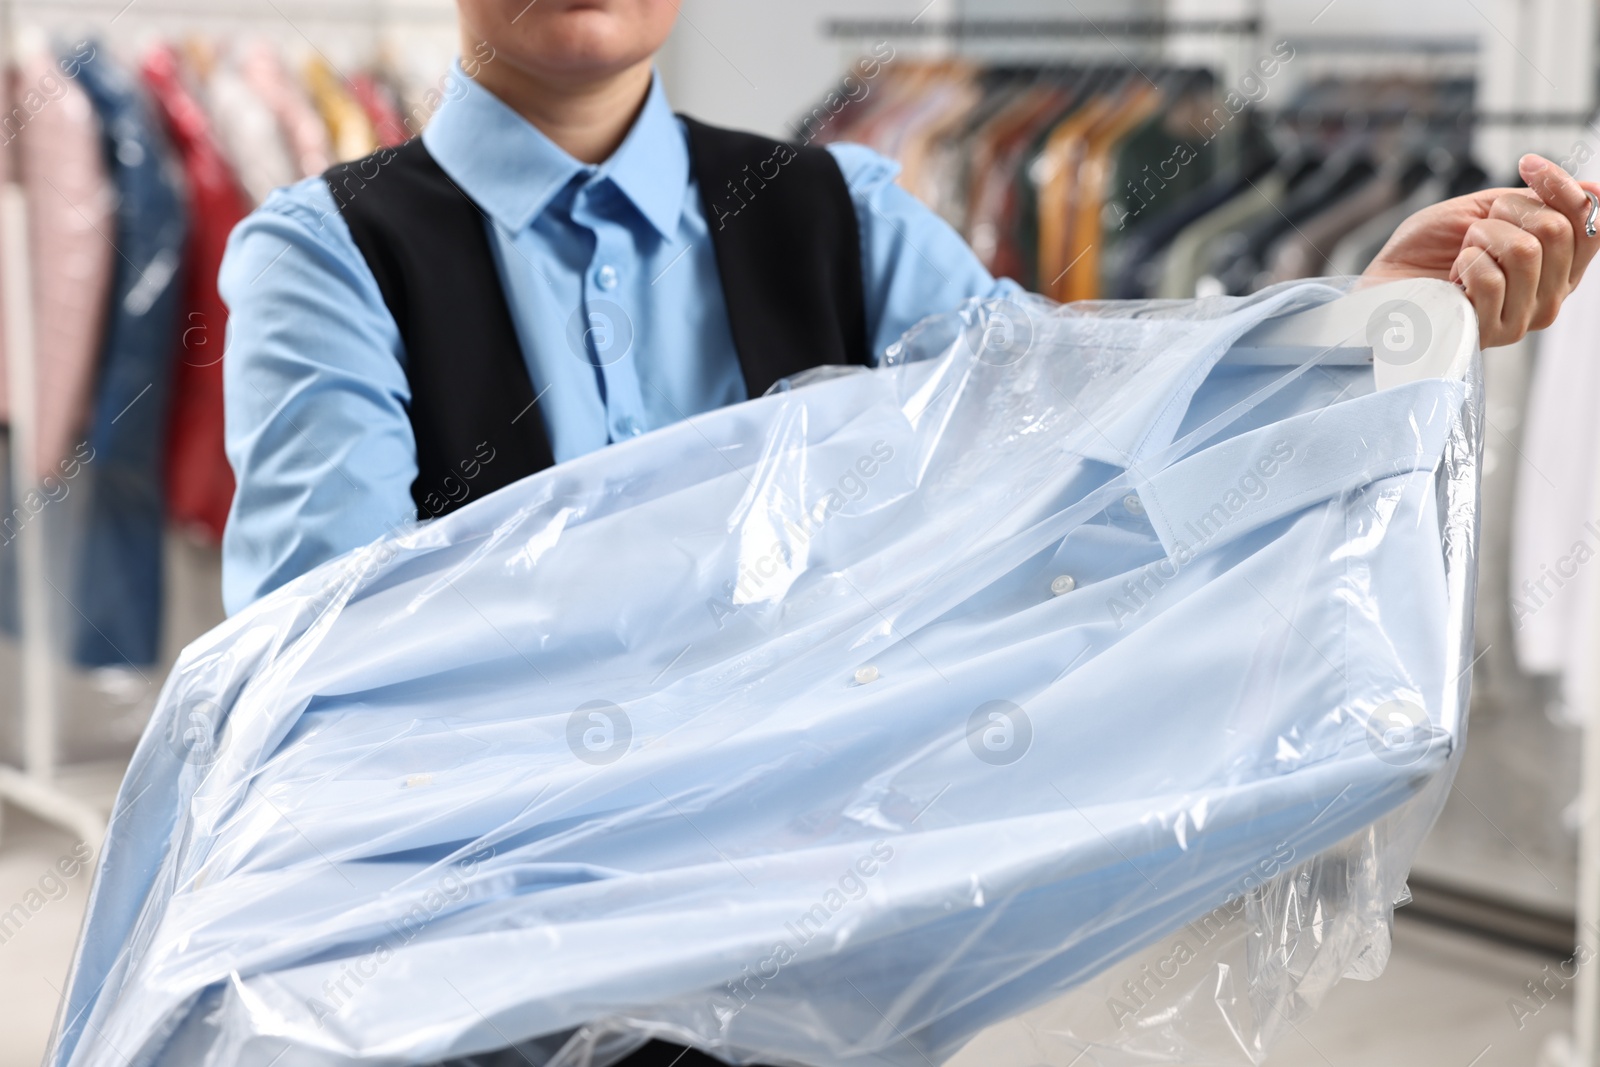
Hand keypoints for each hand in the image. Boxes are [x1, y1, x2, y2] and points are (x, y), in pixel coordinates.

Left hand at [1362, 154, 1599, 347]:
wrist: (1385, 283)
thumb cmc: (1429, 250)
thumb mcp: (1485, 211)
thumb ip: (1536, 201)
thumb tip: (1595, 188)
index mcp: (1560, 267)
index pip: (1592, 222)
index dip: (1562, 186)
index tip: (1526, 163)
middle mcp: (1551, 296)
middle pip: (1558, 231)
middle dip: (1507, 213)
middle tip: (1477, 228)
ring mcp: (1523, 319)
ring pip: (1525, 252)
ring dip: (1481, 238)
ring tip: (1461, 254)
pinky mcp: (1491, 333)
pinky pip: (1490, 279)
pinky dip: (1464, 264)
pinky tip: (1451, 280)